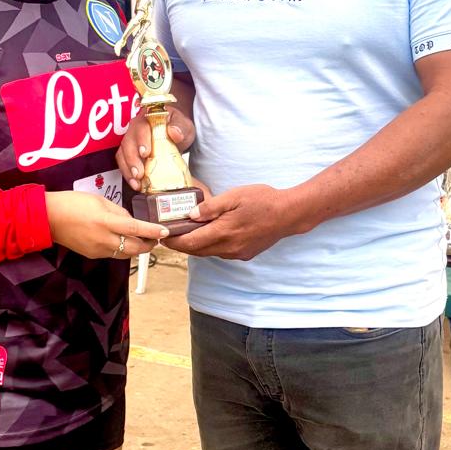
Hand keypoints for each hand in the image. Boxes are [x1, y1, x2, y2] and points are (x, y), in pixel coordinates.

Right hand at [45, 190, 167, 259]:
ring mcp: (97, 250)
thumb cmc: (72, 203)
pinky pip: (113, 254)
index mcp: (105, 222)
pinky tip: (122, 240)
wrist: (48, 218)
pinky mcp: (92, 254)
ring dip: (136, 248)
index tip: (165, 232)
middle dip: (148, 244)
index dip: (152, 231)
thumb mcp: (99, 200)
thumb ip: (118, 211)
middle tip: (156, 238)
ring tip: (142, 239)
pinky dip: (122, 248)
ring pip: (125, 254)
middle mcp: (103, 239)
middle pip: (134, 248)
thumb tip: (131, 220)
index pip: (135, 228)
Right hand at [116, 106, 195, 192]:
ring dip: (128, 169)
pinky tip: (136, 184)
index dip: (141, 140)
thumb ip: (180, 127)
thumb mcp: (184, 125)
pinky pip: (123, 164)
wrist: (176, 135)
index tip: (145, 153)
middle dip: (132, 159)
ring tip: (137, 181)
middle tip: (139, 173)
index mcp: (147, 118)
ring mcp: (130, 141)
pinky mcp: (129, 154)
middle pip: (128, 142)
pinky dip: (128, 175)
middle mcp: (135, 128)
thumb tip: (174, 132)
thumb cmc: (178, 127)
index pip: (141, 127)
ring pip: (123, 154)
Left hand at [164, 184, 302, 260]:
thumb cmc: (262, 200)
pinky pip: (221, 252)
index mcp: (223, 232)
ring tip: (188, 232)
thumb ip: (211, 207)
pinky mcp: (244, 254)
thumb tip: (191, 215)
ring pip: (209, 253)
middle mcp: (228, 248)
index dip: (173, 241)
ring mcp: (237, 253)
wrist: (288, 214)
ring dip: (196, 245)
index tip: (162, 235)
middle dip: (181, 244)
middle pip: (196, 251)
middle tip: (170, 234)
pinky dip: (211, 245)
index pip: (190, 243)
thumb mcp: (234, 196)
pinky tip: (212, 233)